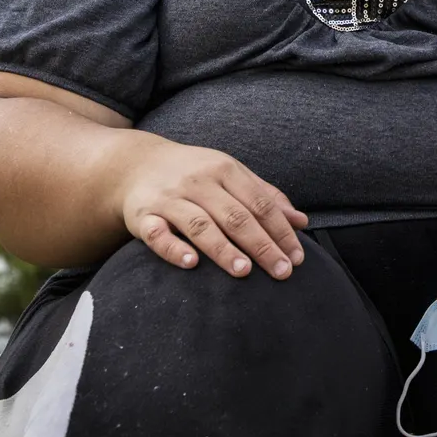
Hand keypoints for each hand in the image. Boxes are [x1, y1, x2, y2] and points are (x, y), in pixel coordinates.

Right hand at [117, 135, 308, 278]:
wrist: (136, 165)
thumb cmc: (194, 173)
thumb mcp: (230, 174)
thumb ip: (265, 196)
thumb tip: (301, 222)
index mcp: (225, 170)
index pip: (260, 203)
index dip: (281, 231)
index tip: (297, 258)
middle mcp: (199, 182)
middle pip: (236, 216)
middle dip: (261, 245)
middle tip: (282, 272)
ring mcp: (170, 199)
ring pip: (200, 224)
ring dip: (223, 248)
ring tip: (244, 270)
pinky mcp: (143, 216)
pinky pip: (157, 234)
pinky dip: (173, 249)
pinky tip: (191, 264)